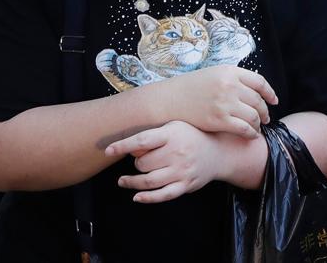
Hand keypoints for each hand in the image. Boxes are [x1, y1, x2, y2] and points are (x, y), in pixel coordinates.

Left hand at [107, 120, 243, 203]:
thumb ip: (153, 136)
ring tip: (123, 181)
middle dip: (137, 162)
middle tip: (139, 160)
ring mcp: (182, 171)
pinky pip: (163, 195)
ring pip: (149, 181)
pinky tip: (137, 196)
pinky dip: (147, 198)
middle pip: (143, 163)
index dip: (123, 145)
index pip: (142, 140)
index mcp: (172, 134)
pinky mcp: (185, 185)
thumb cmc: (191, 136)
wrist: (219, 151)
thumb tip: (131, 149)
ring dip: (133, 182)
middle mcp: (177, 153)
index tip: (107, 150)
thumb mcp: (174, 127)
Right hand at [160, 64, 278, 137]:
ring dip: (258, 123)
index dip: (270, 93)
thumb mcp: (213, 74)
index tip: (274, 101)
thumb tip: (253, 89)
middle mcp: (230, 85)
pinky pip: (244, 128)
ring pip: (253, 116)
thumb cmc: (190, 88)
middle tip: (266, 118)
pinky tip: (251, 135)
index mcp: (230, 71)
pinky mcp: (219, 120)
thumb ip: (233, 79)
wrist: (170, 100)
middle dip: (265, 111)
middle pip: (258, 100)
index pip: (259, 82)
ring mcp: (225, 103)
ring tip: (257, 127)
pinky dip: (251, 133)